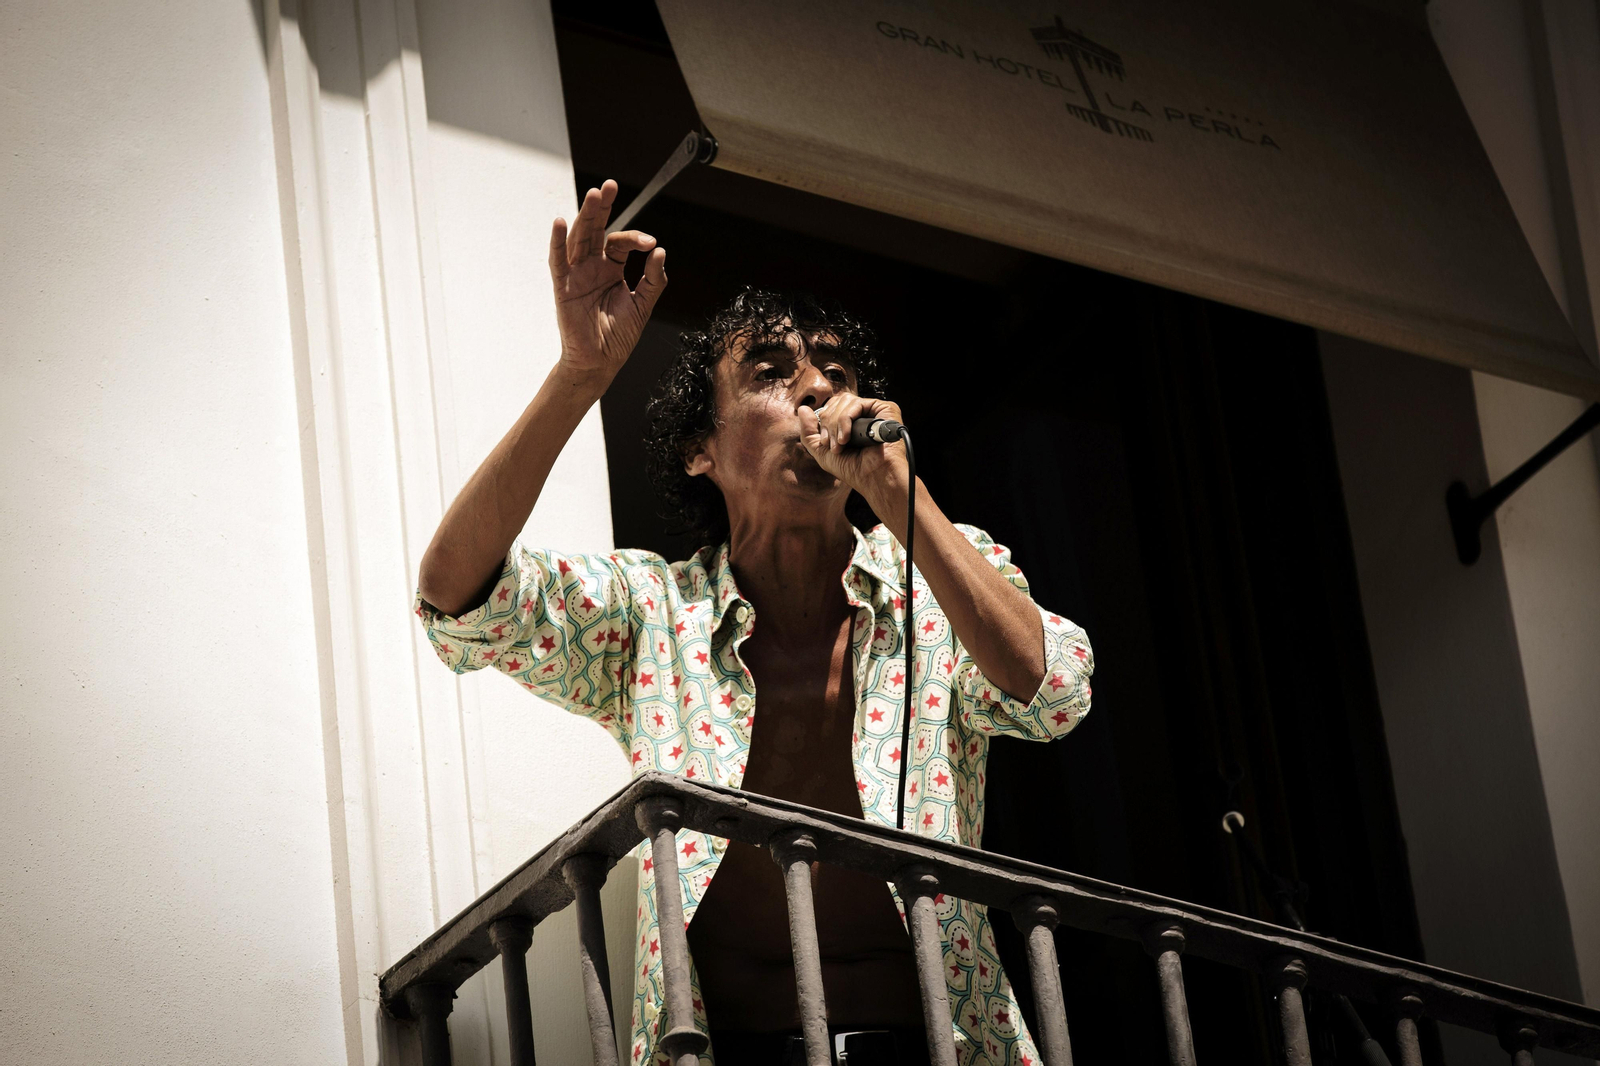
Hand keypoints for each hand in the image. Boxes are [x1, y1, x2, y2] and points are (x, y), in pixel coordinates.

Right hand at [548, 180, 667, 382]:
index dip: (635, 238)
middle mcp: (592, 267)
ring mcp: (576, 275)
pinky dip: (557, 242)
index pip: (620, 242)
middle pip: (596, 230)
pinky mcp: (563, 287)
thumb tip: (661, 251)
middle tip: (609, 185)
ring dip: (585, 216)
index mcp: (611, 268)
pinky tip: (560, 222)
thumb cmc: (618, 336)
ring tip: (594, 195)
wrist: (601, 362)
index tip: (650, 244)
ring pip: (579, 239)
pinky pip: (558, 261)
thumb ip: (654, 279)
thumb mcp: (643, 304)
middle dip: (602, 207)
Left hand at [797, 394, 908, 504]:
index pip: (832, 406)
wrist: (871, 477)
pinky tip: (847, 438)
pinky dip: (846, 420)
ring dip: (836, 424)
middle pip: (836, 401)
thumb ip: (809, 431)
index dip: (823, 420)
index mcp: (851, 420)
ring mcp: (874, 410)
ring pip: (845, 401)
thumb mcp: (822, 451)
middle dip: (828, 423)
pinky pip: (857, 404)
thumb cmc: (851, 468)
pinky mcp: (885, 409)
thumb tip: (803, 408)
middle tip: (832, 444)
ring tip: (841, 444)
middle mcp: (863, 413)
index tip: (825, 442)